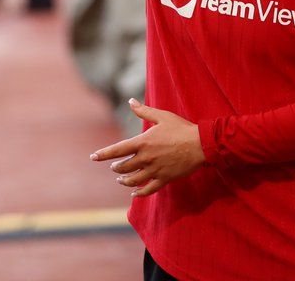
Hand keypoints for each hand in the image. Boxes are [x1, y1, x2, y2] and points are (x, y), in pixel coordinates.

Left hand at [90, 99, 205, 196]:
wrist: (201, 144)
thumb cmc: (182, 128)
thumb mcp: (162, 116)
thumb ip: (144, 110)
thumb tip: (130, 101)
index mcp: (143, 142)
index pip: (117, 150)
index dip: (103, 154)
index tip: (93, 157)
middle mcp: (146, 158)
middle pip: (123, 167)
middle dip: (116, 167)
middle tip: (114, 167)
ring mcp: (154, 170)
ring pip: (133, 180)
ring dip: (124, 180)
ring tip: (121, 179)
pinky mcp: (164, 178)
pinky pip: (147, 190)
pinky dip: (138, 193)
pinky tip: (134, 193)